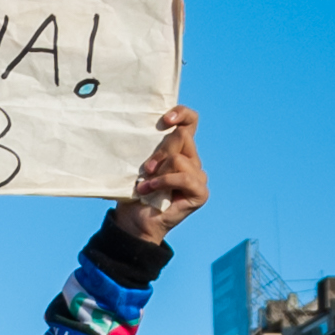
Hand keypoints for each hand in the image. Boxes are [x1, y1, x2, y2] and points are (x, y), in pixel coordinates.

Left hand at [118, 105, 205, 241]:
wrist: (134, 221)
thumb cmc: (135, 191)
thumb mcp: (142, 164)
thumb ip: (153, 148)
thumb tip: (158, 130)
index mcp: (180, 149)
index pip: (190, 121)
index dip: (181, 114)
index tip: (164, 120)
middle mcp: (192, 159)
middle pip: (182, 137)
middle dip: (160, 151)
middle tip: (146, 168)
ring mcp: (198, 176)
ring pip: (179, 158)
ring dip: (158, 171)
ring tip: (144, 185)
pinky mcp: (200, 192)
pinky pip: (183, 177)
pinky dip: (164, 182)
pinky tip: (148, 189)